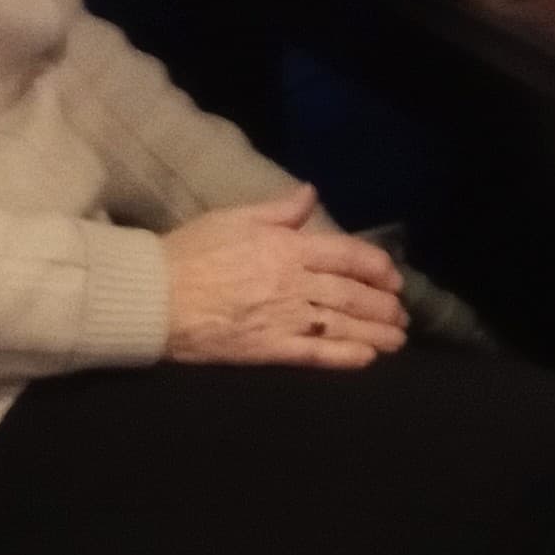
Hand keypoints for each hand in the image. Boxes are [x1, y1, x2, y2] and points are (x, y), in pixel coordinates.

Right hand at [161, 186, 408, 367]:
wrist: (152, 296)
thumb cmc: (190, 251)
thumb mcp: (234, 217)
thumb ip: (278, 210)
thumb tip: (310, 194)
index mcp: (287, 247)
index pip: (347, 255)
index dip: (376, 267)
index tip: (393, 278)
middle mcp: (293, 282)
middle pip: (351, 293)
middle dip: (382, 305)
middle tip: (402, 314)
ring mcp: (282, 318)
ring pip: (341, 325)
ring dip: (375, 332)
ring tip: (397, 340)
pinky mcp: (267, 350)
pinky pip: (315, 355)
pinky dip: (345, 357)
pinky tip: (367, 360)